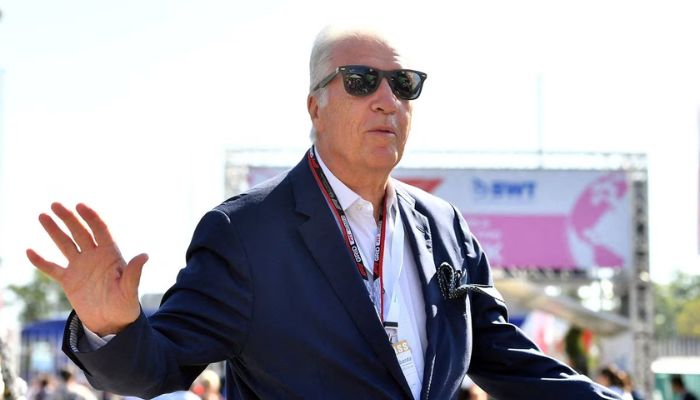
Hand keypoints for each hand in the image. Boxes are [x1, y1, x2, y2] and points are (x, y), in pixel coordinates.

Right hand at [26, 202, 147, 335]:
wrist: (111, 323)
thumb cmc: (125, 306)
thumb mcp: (130, 290)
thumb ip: (133, 273)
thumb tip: (144, 255)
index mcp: (110, 255)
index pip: (100, 230)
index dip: (91, 217)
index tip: (80, 206)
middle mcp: (94, 257)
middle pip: (80, 232)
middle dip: (69, 218)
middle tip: (55, 204)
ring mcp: (80, 267)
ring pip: (65, 244)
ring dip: (54, 231)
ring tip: (42, 216)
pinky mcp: (69, 280)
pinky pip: (52, 268)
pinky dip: (41, 261)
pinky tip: (29, 251)